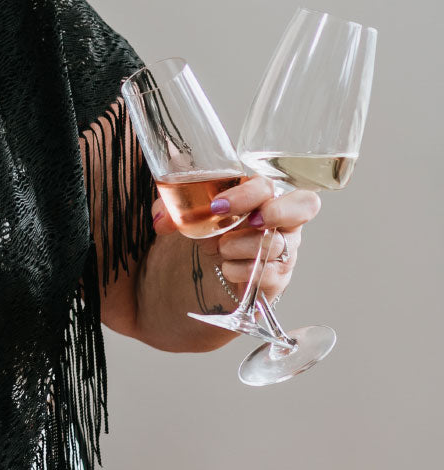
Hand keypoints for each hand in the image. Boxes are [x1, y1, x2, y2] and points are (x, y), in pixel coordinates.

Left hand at [152, 175, 320, 299]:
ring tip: (221, 250)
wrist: (191, 285)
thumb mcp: (182, 218)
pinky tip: (227, 268)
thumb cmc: (196, 238)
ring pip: (278, 243)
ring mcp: (281, 251)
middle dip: (277, 211)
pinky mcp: (277, 281)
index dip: (248, 193)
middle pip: (305, 205)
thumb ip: (172, 209)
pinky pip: (272, 275)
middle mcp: (278, 220)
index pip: (268, 184)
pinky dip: (244, 270)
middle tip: (249, 221)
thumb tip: (163, 219)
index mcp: (257, 195)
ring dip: (243, 246)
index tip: (218, 206)